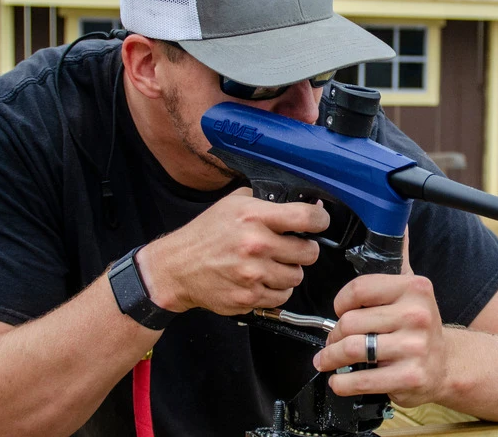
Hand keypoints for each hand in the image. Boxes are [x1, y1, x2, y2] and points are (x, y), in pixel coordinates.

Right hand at [135, 188, 328, 314]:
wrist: (176, 267)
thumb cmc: (206, 233)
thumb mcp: (235, 203)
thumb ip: (270, 201)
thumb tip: (308, 204)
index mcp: (255, 216)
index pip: (307, 218)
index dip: (320, 220)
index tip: (319, 222)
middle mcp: (256, 245)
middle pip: (309, 252)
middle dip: (303, 249)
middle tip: (289, 247)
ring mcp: (253, 274)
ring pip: (297, 276)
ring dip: (288, 271)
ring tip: (270, 263)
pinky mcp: (249, 297)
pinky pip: (282, 295)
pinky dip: (276, 289)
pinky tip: (261, 278)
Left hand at [313, 231, 447, 407]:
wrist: (447, 364)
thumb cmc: (420, 326)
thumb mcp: (414, 289)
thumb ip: (399, 258)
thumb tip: (396, 221)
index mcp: (415, 289)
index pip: (360, 289)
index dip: (340, 302)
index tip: (339, 311)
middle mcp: (417, 316)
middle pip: (350, 322)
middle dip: (333, 335)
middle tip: (332, 342)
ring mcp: (414, 348)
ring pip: (351, 349)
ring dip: (331, 359)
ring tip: (328, 361)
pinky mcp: (408, 378)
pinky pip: (360, 379)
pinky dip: (342, 382)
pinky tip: (340, 380)